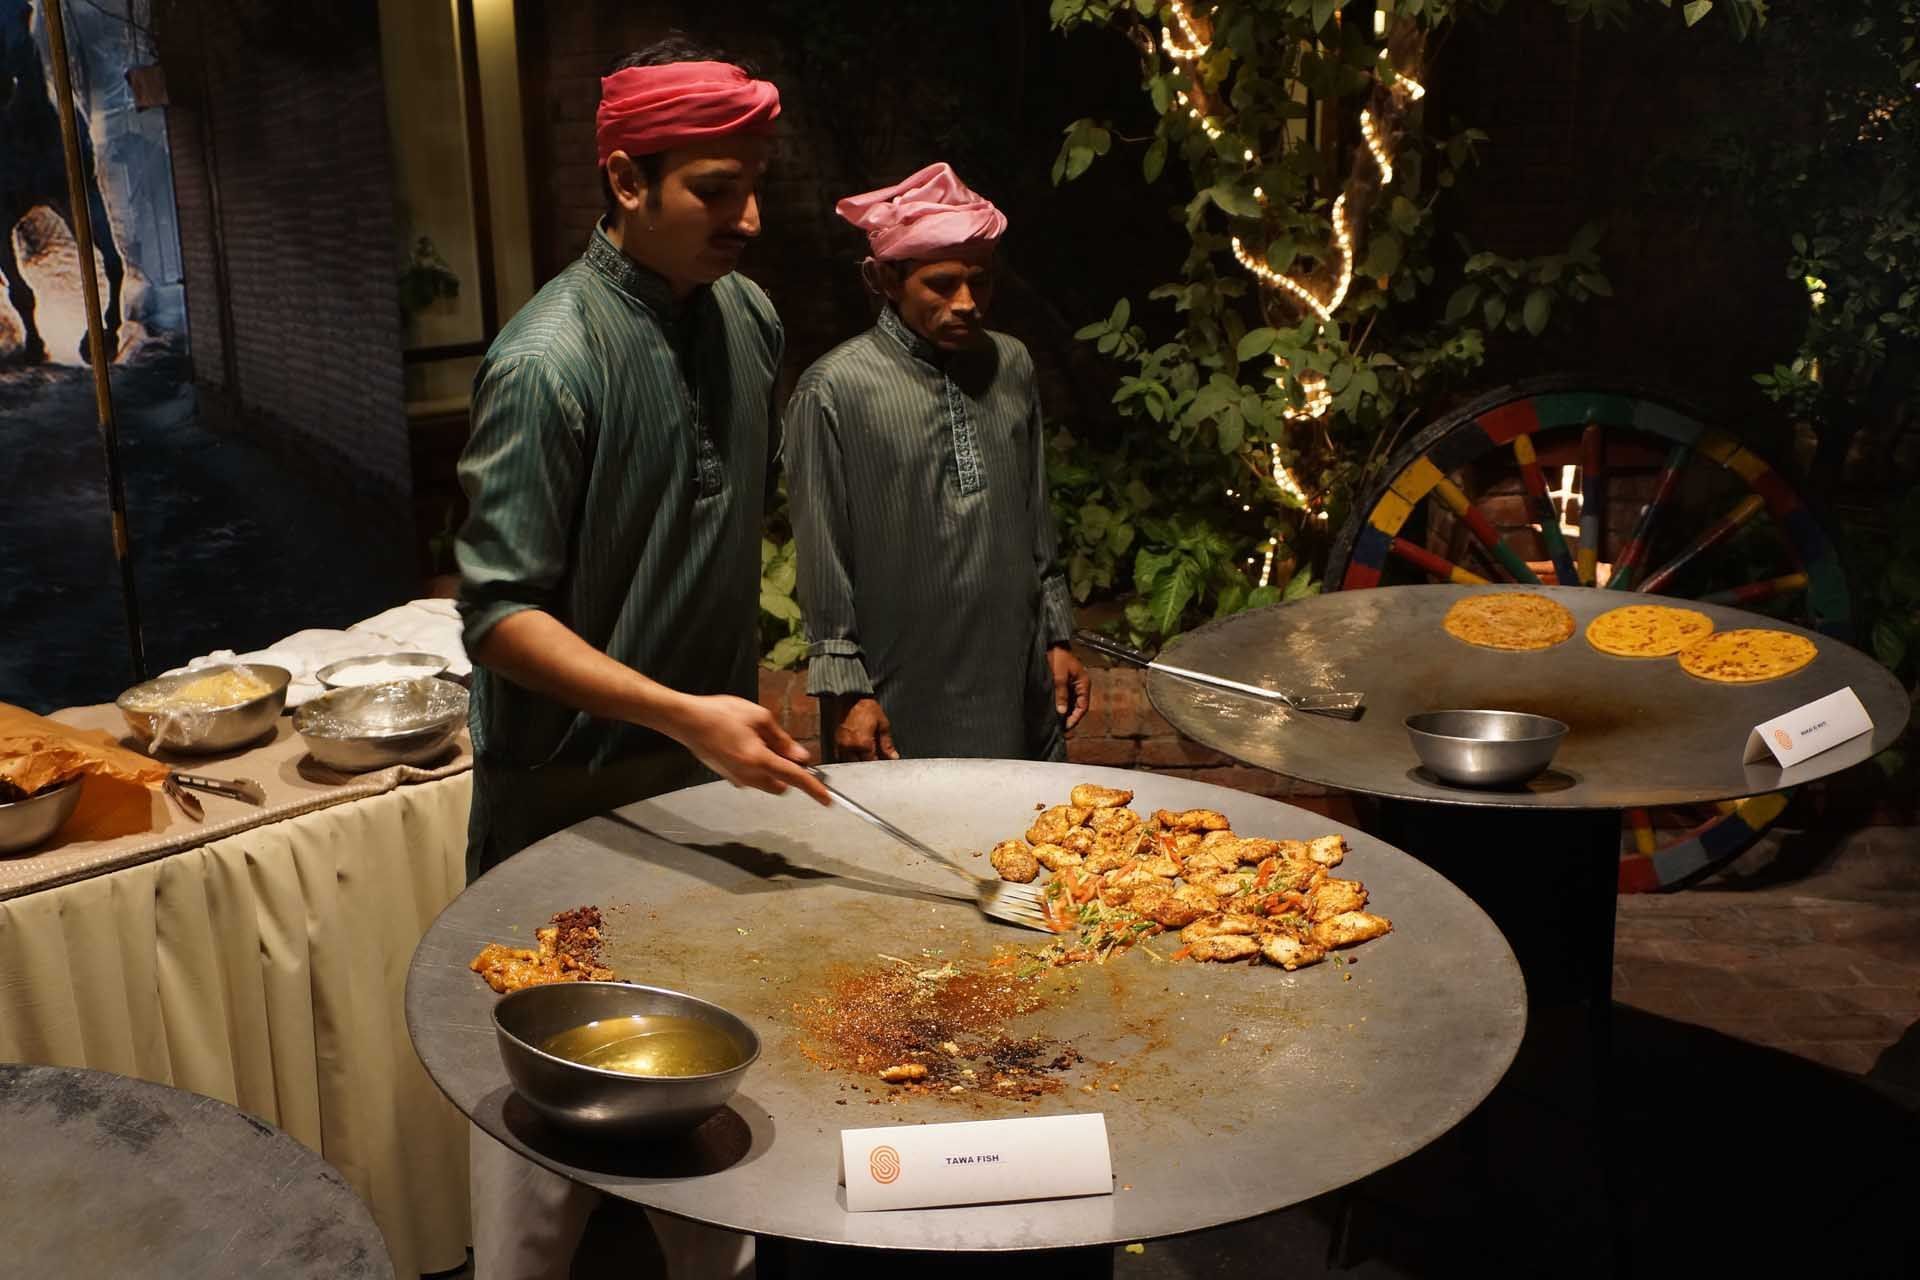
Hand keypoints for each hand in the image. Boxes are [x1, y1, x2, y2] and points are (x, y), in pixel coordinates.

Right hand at [663, 694, 830, 803]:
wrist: (687, 721)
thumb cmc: (723, 714)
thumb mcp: (759, 718)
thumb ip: (783, 740)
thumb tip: (802, 757)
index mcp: (760, 761)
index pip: (795, 778)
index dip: (814, 789)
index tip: (828, 800)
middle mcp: (750, 776)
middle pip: (782, 785)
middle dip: (788, 772)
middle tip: (781, 746)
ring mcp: (737, 779)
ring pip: (766, 782)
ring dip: (771, 769)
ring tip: (758, 740)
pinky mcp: (727, 777)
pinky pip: (751, 777)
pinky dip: (756, 767)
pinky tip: (743, 744)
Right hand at [833, 697, 898, 760]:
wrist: (850, 698)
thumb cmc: (867, 709)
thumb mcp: (882, 724)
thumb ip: (887, 743)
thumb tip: (893, 757)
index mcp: (863, 744)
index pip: (871, 762)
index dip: (877, 763)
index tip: (882, 761)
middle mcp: (850, 747)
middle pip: (859, 764)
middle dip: (867, 763)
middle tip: (874, 758)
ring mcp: (841, 745)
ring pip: (849, 762)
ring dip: (857, 761)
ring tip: (864, 754)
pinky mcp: (835, 742)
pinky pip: (842, 756)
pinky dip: (849, 756)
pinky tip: (855, 751)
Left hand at [1048, 645, 1090, 729]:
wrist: (1051, 644)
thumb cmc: (1057, 657)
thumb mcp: (1059, 676)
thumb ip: (1061, 693)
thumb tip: (1062, 711)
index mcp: (1084, 683)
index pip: (1083, 706)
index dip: (1076, 718)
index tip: (1066, 726)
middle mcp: (1080, 685)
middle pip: (1078, 707)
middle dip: (1070, 717)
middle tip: (1061, 728)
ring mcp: (1073, 685)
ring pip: (1072, 703)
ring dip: (1066, 712)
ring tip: (1057, 723)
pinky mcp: (1066, 684)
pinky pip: (1066, 698)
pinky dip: (1062, 705)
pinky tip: (1055, 711)